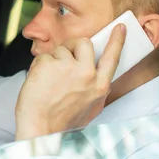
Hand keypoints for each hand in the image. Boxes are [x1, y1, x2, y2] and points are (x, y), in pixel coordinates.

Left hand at [15, 24, 125, 140]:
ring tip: (48, 82)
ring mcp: (67, 68)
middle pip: (83, 43)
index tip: (120, 27)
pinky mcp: (48, 64)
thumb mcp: (90, 108)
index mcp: (99, 87)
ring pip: (61, 49)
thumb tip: (96, 72)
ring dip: (52, 61)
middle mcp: (87, 75)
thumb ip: (95, 88)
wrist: (40, 131)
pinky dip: (38, 66)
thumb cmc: (62, 123)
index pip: (112, 58)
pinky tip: (38, 82)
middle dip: (72, 47)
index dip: (117, 41)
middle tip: (62, 61)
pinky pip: (44, 56)